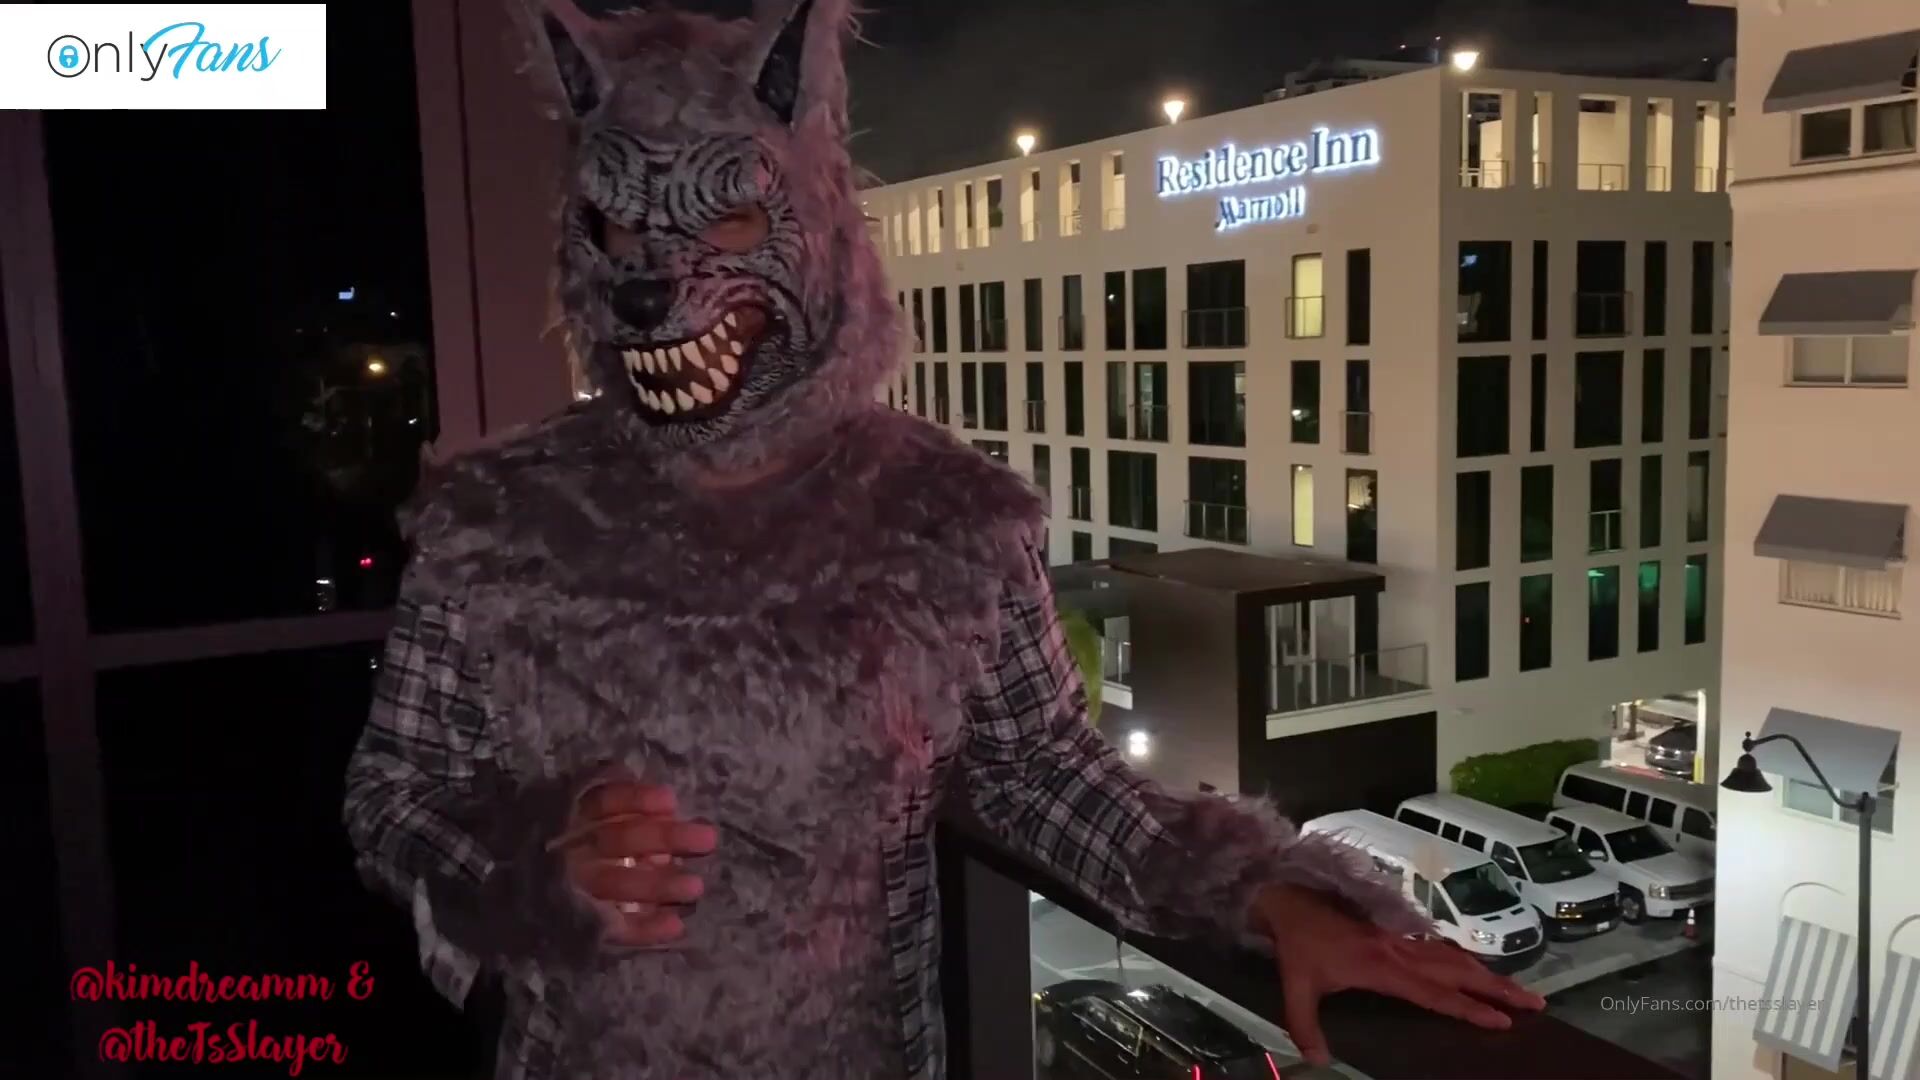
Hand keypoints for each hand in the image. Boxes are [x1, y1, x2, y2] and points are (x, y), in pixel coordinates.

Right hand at [549, 774, 717, 946]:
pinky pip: (612, 927)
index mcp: (570, 817)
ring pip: (616, 883)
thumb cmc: (567, 847)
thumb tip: (665, 803)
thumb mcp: (578, 816)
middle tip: (708, 839)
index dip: (636, 800)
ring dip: (657, 885)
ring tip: (696, 888)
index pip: (604, 802)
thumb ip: (616, 806)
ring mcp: (570, 888)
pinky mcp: (576, 925)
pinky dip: (643, 929)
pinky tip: (675, 927)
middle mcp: (569, 850)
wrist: (515, 901)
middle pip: (619, 839)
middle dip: (664, 838)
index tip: (671, 801)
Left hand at [1251, 882, 1545, 1066]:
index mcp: (1382, 966)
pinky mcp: (1397, 931)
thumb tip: (1318, 1061)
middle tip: (1536, 1004)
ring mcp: (1402, 938)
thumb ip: (1305, 1025)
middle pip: (1459, 971)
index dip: (1469, 1008)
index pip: (1435, 992)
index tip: (1503, 1021)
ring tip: (1522, 990)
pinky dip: (1466, 959)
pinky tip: (1479, 969)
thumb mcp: (1296, 986)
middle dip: (1499, 988)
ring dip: (1489, 973)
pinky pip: (1440, 948)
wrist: (1289, 899)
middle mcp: (1400, 950)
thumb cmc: (1297, 944)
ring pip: (1455, 957)